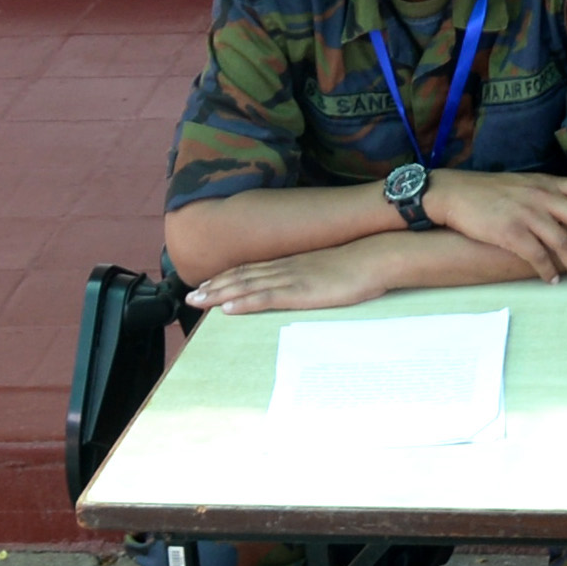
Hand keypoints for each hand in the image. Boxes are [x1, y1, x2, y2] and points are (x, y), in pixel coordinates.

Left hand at [191, 245, 411, 317]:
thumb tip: (308, 284)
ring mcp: (291, 279)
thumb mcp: (329, 268)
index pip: (251, 269)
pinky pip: (266, 298)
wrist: (376, 257)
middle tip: (190, 297)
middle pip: (241, 277)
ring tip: (197, 301)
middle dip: (213, 286)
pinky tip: (227, 308)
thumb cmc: (360, 263)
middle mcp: (285, 268)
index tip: (207, 284)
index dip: (226, 277)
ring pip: (246, 286)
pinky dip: (243, 302)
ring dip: (219, 294)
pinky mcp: (300, 292)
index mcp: (291, 263)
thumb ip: (313, 275)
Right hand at [419, 167, 566, 283]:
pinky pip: (537, 256)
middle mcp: (541, 196)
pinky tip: (551, 279)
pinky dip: (548, 270)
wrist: (453, 193)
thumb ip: (546, 194)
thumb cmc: (488, 191)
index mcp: (546, 183)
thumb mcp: (522, 184)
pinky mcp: (510, 232)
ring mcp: (526, 214)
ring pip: (562, 242)